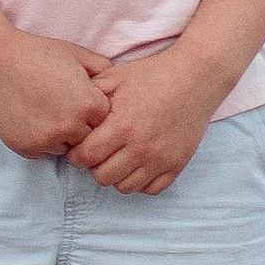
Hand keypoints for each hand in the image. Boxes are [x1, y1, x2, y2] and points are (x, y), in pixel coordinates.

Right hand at [0, 35, 115, 163]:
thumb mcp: (75, 54)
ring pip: (67, 148)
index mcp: (88, 105)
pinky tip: (32, 116)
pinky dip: (42, 139)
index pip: (106, 120)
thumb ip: (102, 69)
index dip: (94, 107)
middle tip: (64, 104)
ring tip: (47, 109)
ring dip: (63, 135)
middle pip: (89, 138)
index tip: (82, 96)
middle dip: (82, 124)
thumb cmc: (35, 53)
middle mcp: (70, 127)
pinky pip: (44, 151)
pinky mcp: (26, 148)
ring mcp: (47, 140)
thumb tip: (115, 82)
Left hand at [69, 51, 217, 197]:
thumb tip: (70, 114)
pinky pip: (151, 189)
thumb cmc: (151, 75)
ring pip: (125, 187)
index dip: (76, 154)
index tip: (79, 147)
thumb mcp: (114, 77)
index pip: (85, 158)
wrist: (194, 77)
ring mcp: (160, 159)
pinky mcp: (176, 165)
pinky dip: (141, 181)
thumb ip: (89, 95)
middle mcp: (140, 148)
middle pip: (102, 177)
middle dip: (94, 166)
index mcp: (121, 126)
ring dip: (116, 175)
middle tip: (98, 153)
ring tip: (117, 157)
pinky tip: (137, 163)